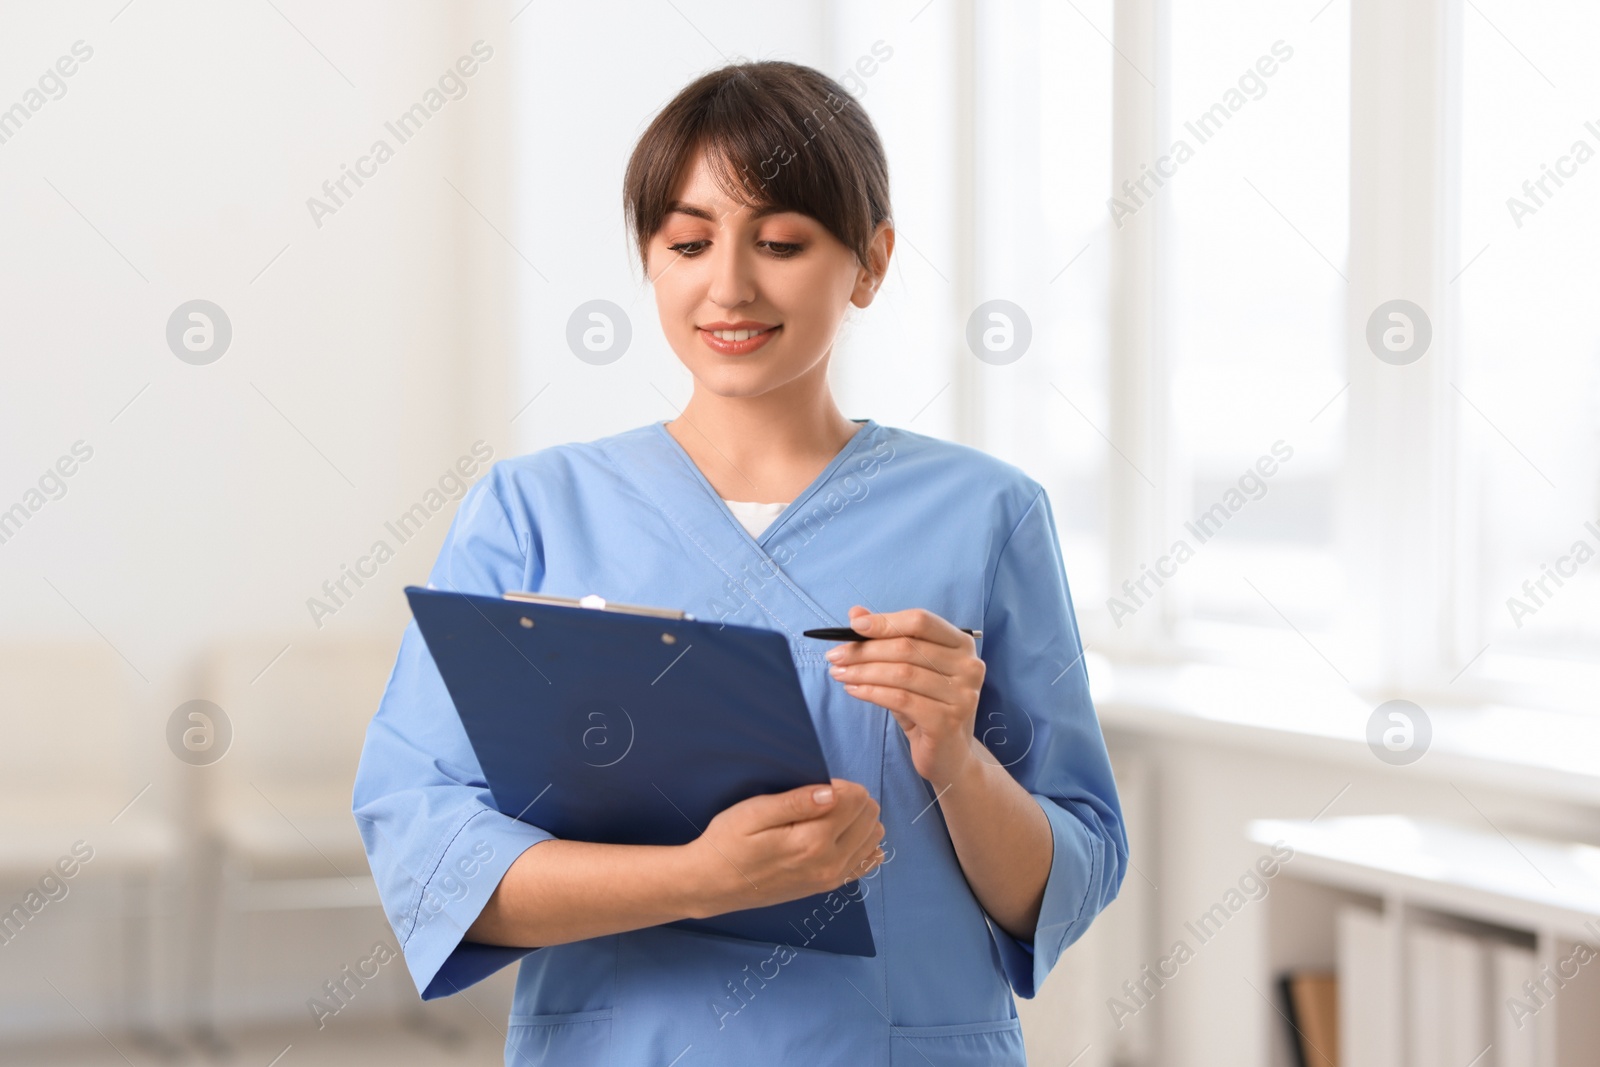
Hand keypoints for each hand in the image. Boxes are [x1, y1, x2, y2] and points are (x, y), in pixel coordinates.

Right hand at [687, 778, 884, 918]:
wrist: (713, 885)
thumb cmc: (727, 843)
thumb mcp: (753, 813)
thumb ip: (795, 802)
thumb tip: (832, 792)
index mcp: (812, 841)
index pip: (855, 799)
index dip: (838, 784)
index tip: (815, 787)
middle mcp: (829, 863)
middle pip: (870, 816)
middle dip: (852, 799)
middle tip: (819, 799)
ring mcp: (832, 878)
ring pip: (874, 837)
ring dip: (858, 819)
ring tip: (827, 816)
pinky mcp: (828, 886)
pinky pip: (866, 862)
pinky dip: (862, 843)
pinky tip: (840, 835)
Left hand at [825, 606, 985, 786]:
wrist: (950, 756)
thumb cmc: (927, 706)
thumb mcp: (909, 669)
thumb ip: (887, 639)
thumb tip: (856, 613)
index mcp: (962, 645)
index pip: (921, 622)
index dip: (885, 621)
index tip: (854, 626)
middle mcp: (969, 666)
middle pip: (907, 647)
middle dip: (865, 650)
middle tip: (835, 655)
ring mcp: (962, 695)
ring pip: (901, 674)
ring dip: (863, 672)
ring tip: (839, 674)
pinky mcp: (948, 721)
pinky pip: (901, 700)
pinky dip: (872, 693)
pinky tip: (853, 691)